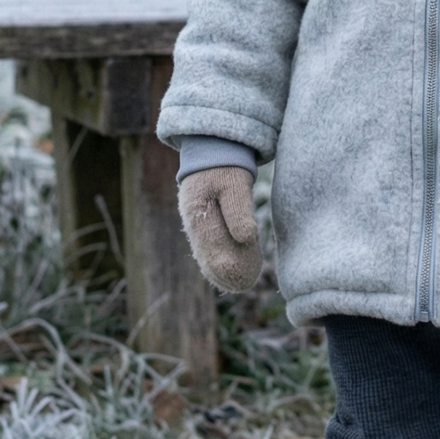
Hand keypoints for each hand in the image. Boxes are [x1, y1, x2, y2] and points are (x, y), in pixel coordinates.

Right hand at [178, 166, 262, 292]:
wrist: (213, 153)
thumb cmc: (226, 167)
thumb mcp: (235, 182)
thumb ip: (239, 208)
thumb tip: (245, 238)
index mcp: (197, 212)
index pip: (212, 247)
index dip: (229, 266)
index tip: (246, 280)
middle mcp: (193, 222)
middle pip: (208, 255)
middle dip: (227, 273)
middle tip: (246, 285)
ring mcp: (195, 225)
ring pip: (206, 255)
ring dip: (223, 271)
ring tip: (242, 284)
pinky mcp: (202, 225)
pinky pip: (208, 249)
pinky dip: (219, 262)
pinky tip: (231, 275)